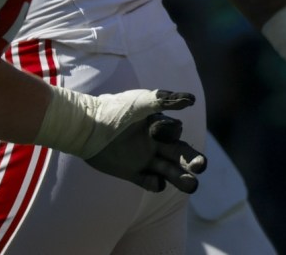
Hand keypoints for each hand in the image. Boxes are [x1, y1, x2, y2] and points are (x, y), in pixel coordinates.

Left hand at [34, 86, 205, 192]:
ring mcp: (145, 158)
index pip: (175, 131)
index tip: (156, 131)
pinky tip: (157, 183)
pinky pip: (148, 181)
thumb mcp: (140, 102)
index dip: (170, 132)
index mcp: (159, 125)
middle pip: (180, 153)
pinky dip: (155, 184)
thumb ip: (164, 101)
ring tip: (193, 186)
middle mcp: (155, 143)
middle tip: (201, 166)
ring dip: (181, 177)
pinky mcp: (132, 172)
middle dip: (192, 159)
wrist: (84, 126)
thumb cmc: (113, 110)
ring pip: (169, 170)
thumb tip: (191, 100)